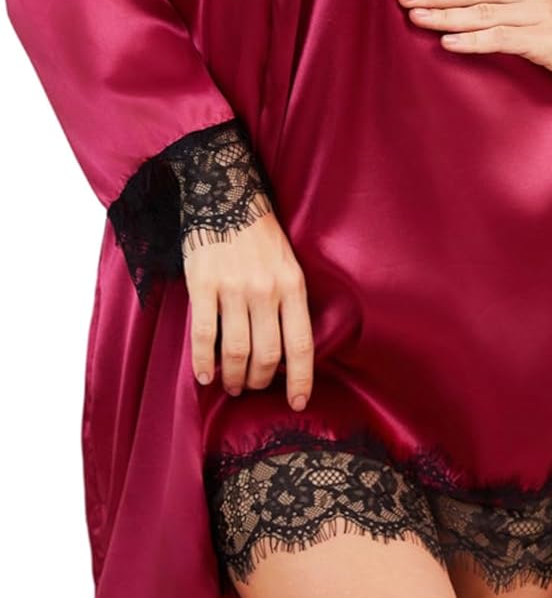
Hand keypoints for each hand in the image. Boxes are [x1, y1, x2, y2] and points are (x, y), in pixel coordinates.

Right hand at [184, 208, 314, 412]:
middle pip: (267, 354)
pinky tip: (204, 375)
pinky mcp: (204, 285)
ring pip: (237, 350)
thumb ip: (288, 301)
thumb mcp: (288, 264)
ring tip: (231, 385)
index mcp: (292, 285)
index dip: (301, 379)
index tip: (298, 402)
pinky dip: (203, 361)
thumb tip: (286, 349)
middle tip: (252, 387)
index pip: (302, 344)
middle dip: (261, 380)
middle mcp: (266, 290)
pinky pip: (204, 334)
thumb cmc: (259, 235)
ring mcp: (234, 288)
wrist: (226, 195)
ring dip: (234, 376)